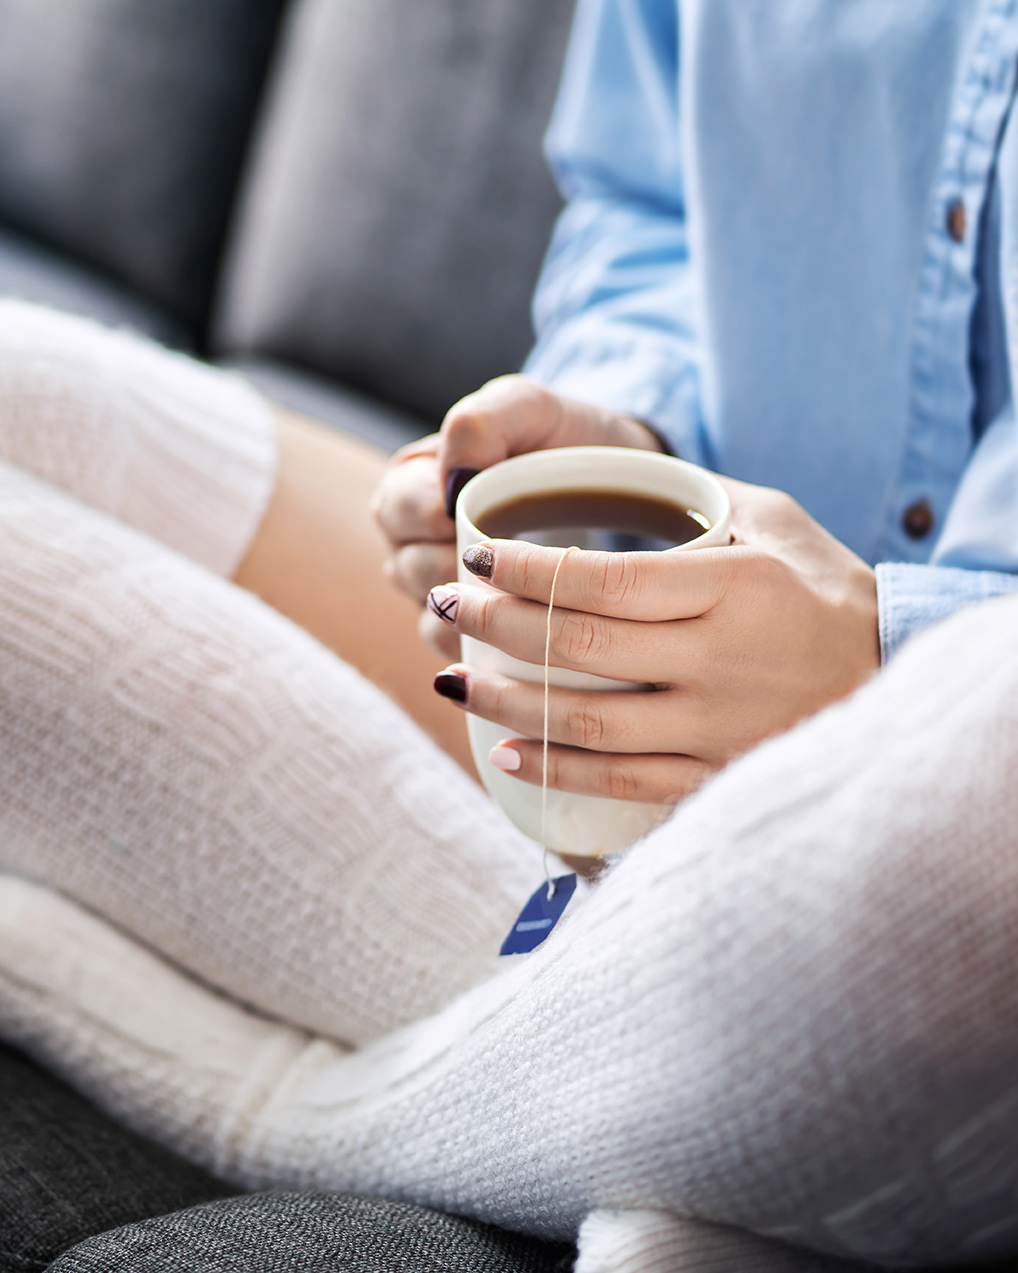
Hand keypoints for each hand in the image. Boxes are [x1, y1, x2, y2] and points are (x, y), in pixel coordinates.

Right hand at [370, 376, 661, 656]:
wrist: (619, 476)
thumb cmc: (564, 435)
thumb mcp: (527, 407)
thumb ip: (482, 422)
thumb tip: (452, 478)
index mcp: (411, 480)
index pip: (399, 510)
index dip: (441, 518)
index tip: (494, 512)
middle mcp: (412, 537)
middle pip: (409, 568)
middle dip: (463, 567)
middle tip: (519, 557)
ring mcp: (438, 586)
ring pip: (433, 616)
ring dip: (478, 611)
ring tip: (531, 591)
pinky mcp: (470, 629)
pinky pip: (459, 652)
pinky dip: (490, 647)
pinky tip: (529, 636)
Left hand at [427, 478, 879, 802]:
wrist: (893, 676)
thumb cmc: (825, 586)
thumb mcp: (774, 520)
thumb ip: (696, 499)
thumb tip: (610, 478)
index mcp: (733, 586)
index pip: (604, 579)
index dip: (527, 568)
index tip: (476, 551)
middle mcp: (720, 658)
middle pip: (580, 646)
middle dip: (495, 621)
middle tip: (444, 598)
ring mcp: (717, 726)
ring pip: (588, 718)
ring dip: (506, 698)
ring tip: (451, 675)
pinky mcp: (716, 774)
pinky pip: (621, 778)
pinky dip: (556, 767)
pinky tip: (504, 750)